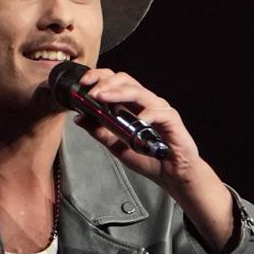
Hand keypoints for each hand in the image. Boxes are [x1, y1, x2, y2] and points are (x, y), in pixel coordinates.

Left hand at [70, 68, 240, 249]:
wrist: (173, 176)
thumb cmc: (151, 160)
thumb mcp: (117, 147)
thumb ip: (100, 132)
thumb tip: (80, 118)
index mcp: (133, 106)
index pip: (116, 82)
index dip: (99, 77)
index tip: (83, 83)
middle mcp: (146, 103)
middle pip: (126, 80)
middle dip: (106, 82)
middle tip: (92, 92)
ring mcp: (159, 109)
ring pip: (139, 91)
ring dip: (118, 93)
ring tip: (103, 98)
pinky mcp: (172, 119)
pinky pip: (157, 112)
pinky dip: (144, 115)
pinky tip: (136, 123)